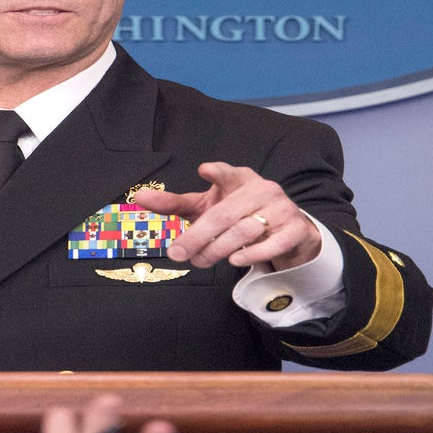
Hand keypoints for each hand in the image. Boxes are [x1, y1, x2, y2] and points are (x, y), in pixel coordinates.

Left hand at [132, 163, 319, 270]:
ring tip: (200, 261)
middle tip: (177, 253)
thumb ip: (175, 203)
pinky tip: (235, 261)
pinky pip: (272, 244)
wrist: (286, 231)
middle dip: (197, 236)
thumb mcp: (207, 206)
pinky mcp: (294, 230)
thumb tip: (139, 196)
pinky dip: (252, 255)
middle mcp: (262, 190)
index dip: (218, 172)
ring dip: (217, 250)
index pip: (228, 173)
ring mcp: (281, 209)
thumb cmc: (238, 214)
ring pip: (244, 232)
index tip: (205, 171)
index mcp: (240, 179)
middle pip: (224, 215)